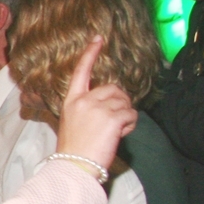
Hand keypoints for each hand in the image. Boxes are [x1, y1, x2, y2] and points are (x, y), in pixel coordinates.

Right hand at [55, 37, 136, 171]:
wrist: (74, 165)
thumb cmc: (74, 150)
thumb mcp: (73, 123)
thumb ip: (88, 109)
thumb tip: (111, 105)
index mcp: (72, 101)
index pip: (81, 72)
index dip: (90, 53)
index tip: (98, 38)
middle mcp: (84, 100)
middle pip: (114, 89)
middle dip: (120, 102)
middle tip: (114, 122)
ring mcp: (98, 108)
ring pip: (125, 102)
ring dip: (126, 116)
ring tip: (115, 131)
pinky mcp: (112, 118)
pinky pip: (131, 114)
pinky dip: (130, 124)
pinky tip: (120, 134)